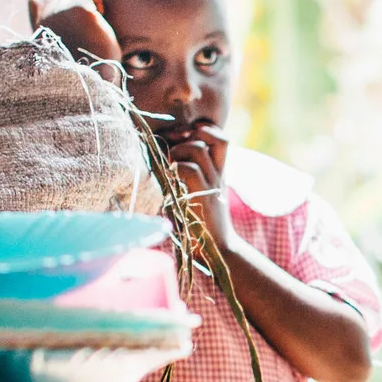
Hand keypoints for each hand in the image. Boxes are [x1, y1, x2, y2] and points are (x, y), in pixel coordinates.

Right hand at [27, 0, 121, 80]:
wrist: (90, 82)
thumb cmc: (81, 73)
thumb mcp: (60, 53)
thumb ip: (56, 32)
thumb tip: (57, 15)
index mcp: (38, 31)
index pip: (37, 2)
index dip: (54, 6)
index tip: (70, 22)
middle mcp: (45, 18)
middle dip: (74, 4)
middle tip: (87, 26)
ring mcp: (59, 11)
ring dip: (87, 2)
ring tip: (94, 24)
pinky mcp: (78, 7)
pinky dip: (96, 1)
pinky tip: (100, 19)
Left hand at [163, 121, 233, 248]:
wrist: (219, 251)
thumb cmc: (201, 225)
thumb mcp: (198, 195)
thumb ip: (188, 176)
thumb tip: (162, 158)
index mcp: (218, 172)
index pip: (219, 137)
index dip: (203, 130)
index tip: (185, 137)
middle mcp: (218, 174)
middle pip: (208, 135)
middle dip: (184, 136)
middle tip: (170, 148)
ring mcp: (211, 184)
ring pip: (196, 148)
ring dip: (177, 151)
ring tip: (168, 166)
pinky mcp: (202, 196)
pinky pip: (188, 169)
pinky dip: (174, 169)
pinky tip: (168, 180)